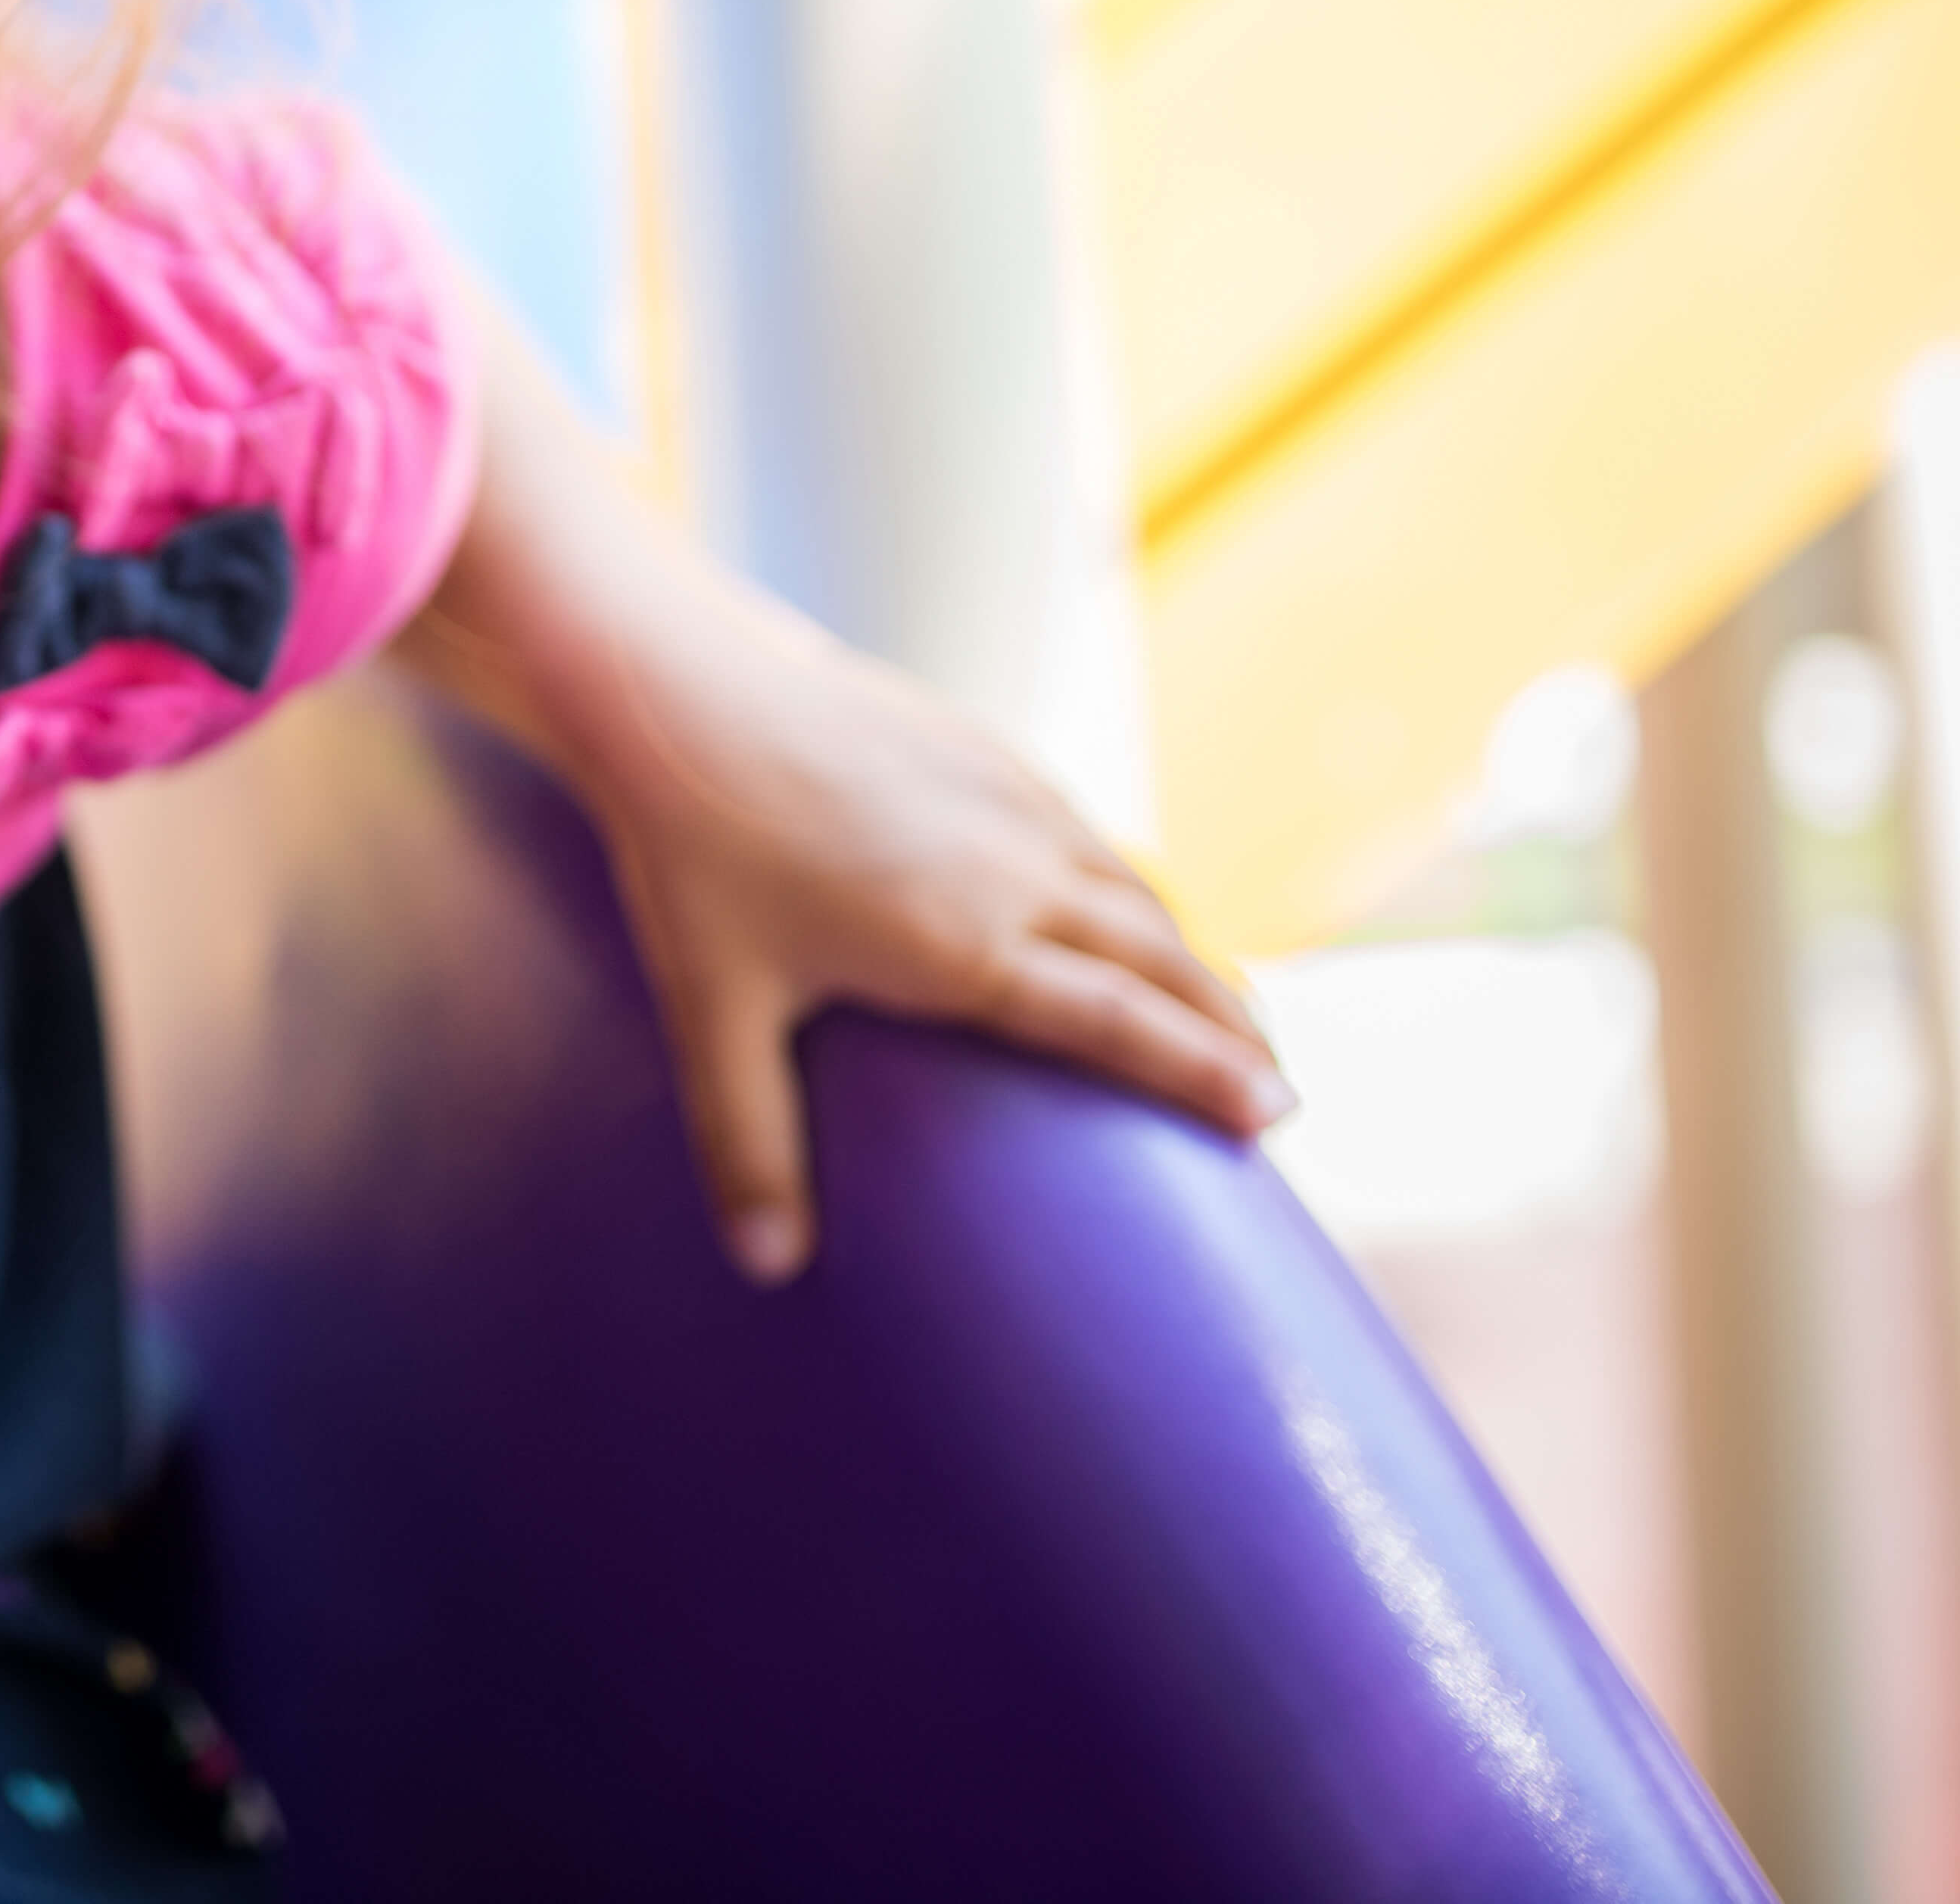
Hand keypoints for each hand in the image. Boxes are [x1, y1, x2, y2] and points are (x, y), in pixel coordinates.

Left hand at [572, 598, 1288, 1283]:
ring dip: (1193, 954)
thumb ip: (747, 1141)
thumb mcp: (713, 1012)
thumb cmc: (692, 857)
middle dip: (1231, 1027)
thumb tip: (767, 1266)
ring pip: (1135, 889)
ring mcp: (1006, 799)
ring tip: (1232, 1013)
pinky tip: (1134, 910)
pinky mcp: (984, 749)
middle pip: (1161, 959)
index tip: (1280, 1120)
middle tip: (1283, 1093)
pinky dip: (1134, 885)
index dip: (1205, 1074)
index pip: (1119, 1024)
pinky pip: (1087, 831)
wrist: (676, 693)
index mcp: (965, 945)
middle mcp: (1013, 870)